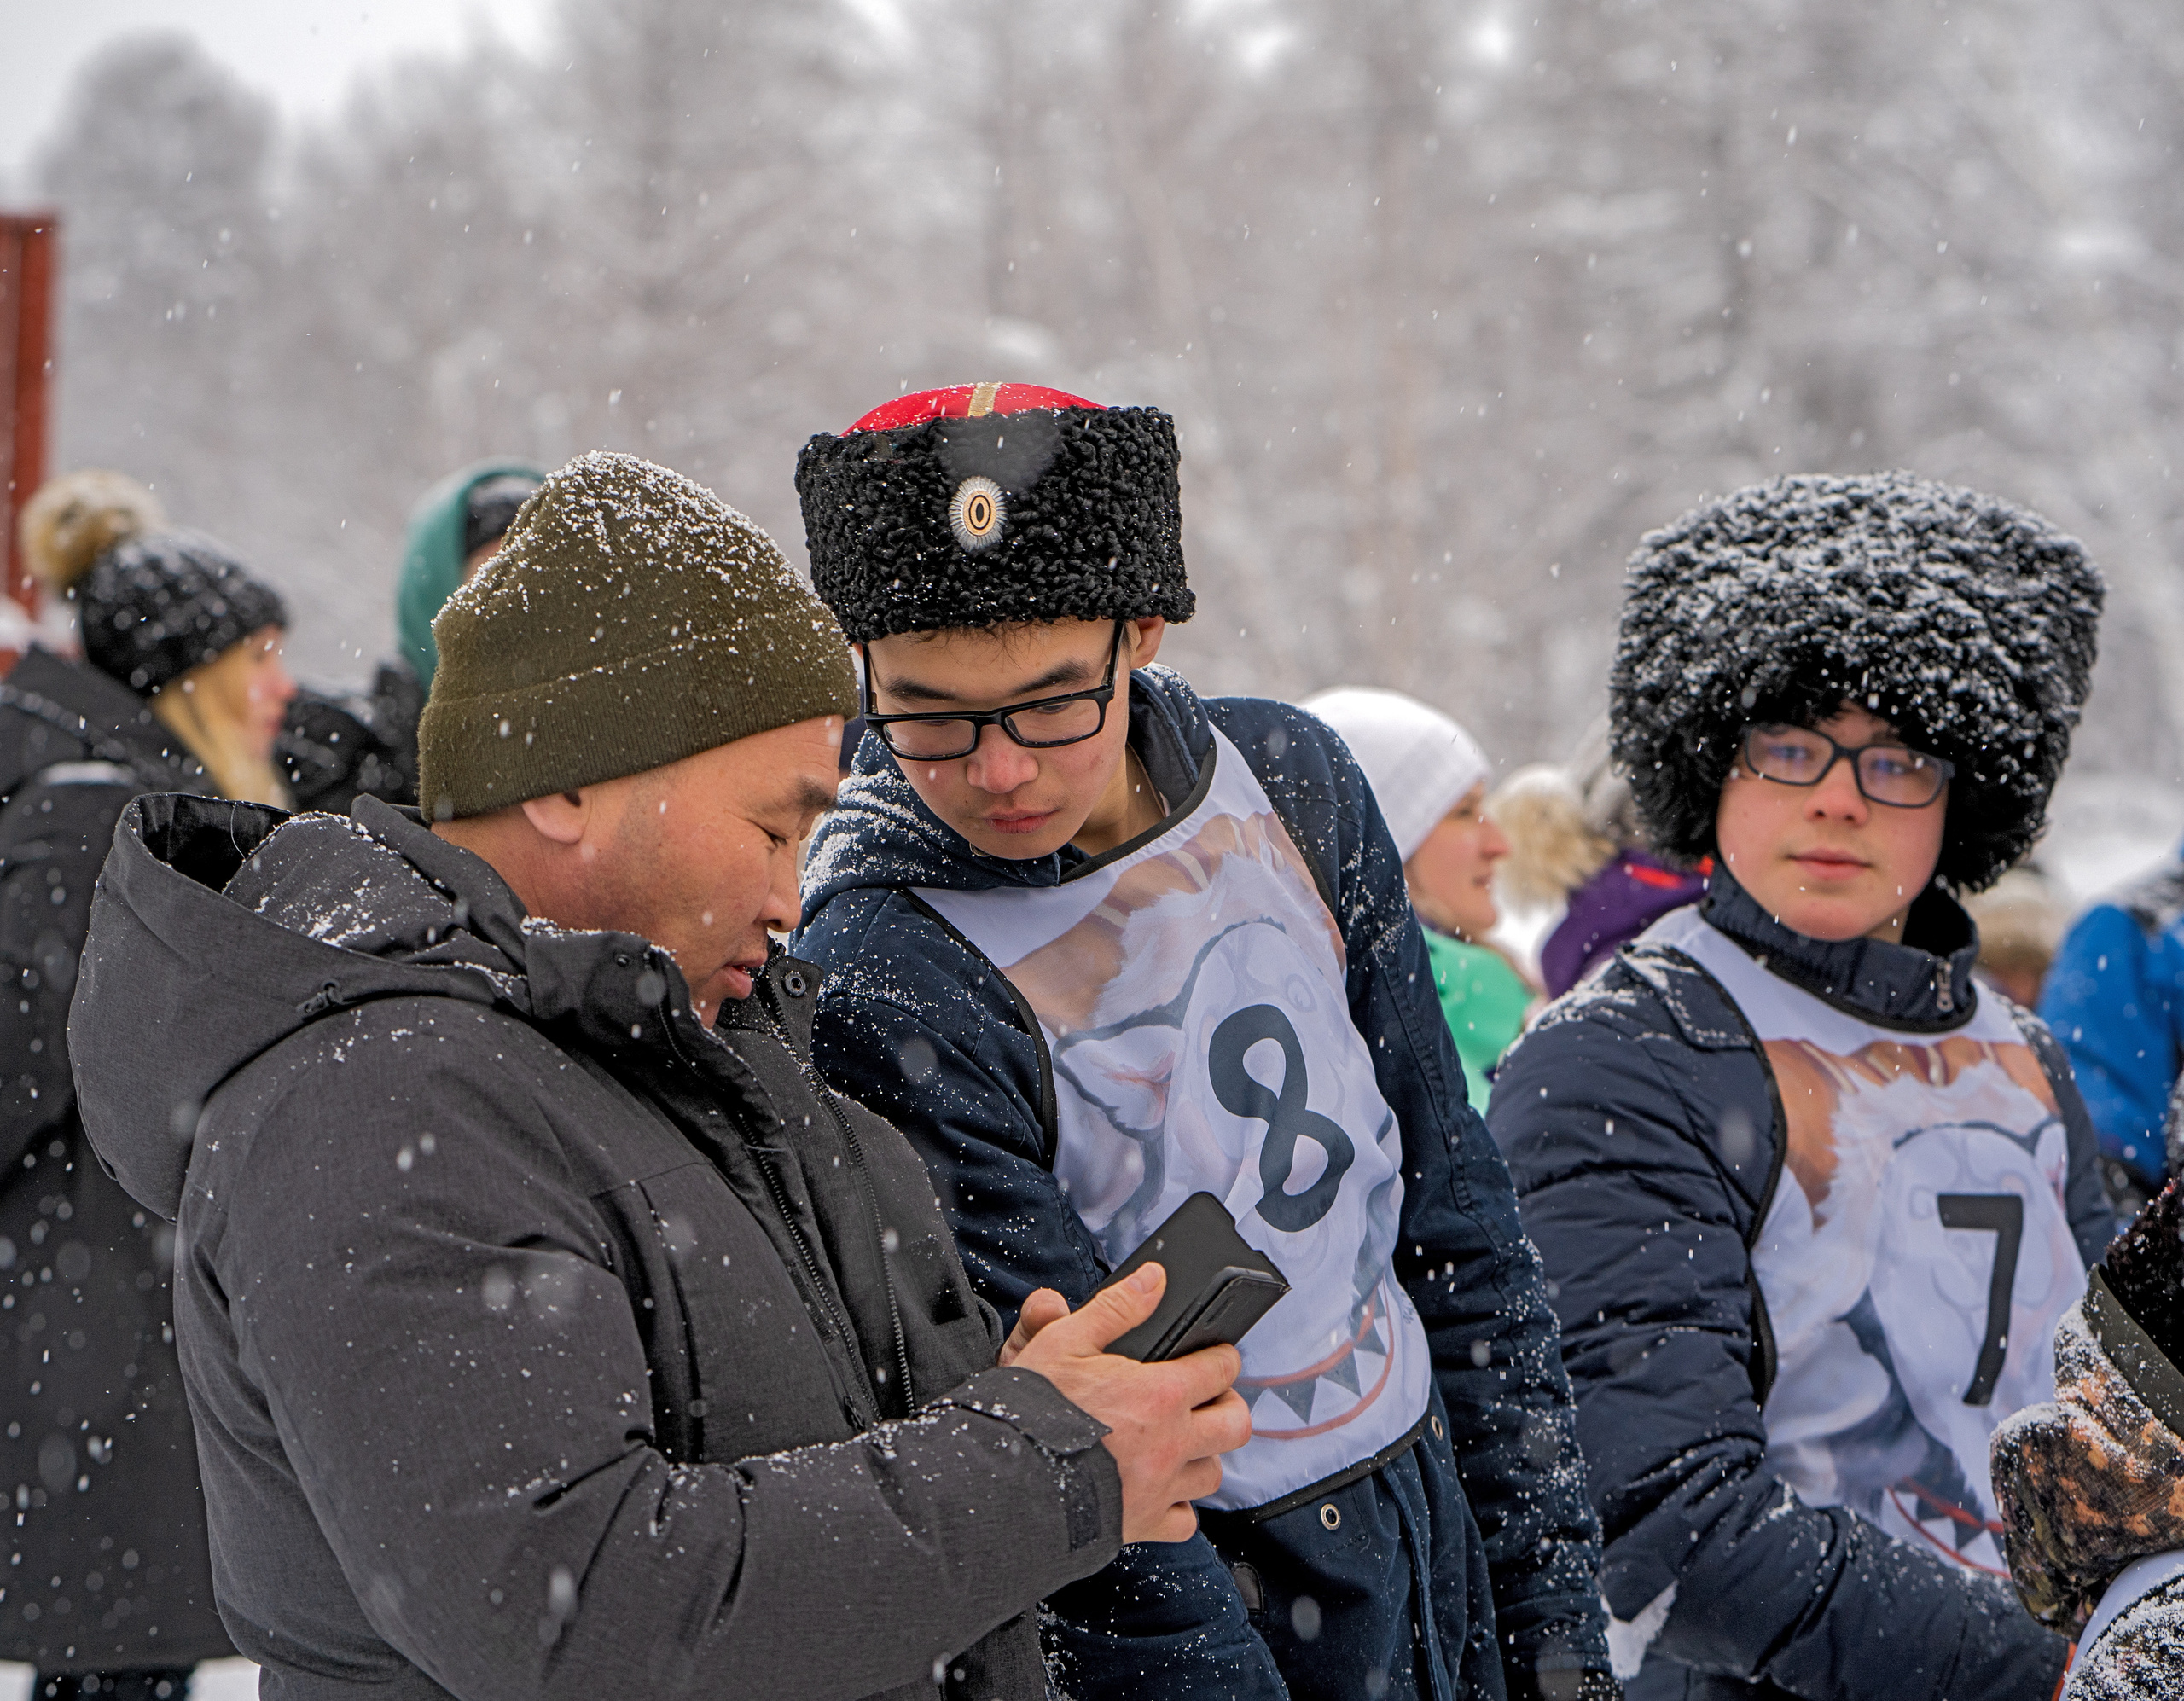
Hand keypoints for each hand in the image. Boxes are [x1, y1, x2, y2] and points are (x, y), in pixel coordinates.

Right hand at [1006, 1264, 1252, 1543]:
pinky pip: (1184, 1521)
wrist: (1006, 1483)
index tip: (1213, 1356)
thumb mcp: (1066, 1341)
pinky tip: (1158, 1488)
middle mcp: (1171, 1443)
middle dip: (1227, 1406)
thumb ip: (1117, 1308)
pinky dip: (1178, 1505)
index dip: (1220, 1357)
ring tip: (1180, 1442)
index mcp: (1159, 1394)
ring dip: (1202, 1455)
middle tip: (1207, 1400)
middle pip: (1234, 1424)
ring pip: (1212, 1473)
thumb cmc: (1033, 1412)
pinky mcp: (1143, 1524)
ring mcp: (1160, 1488)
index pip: (1221, 1368)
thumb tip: (1154, 1279)